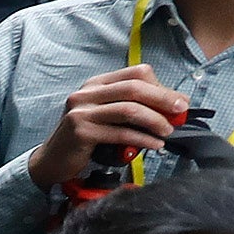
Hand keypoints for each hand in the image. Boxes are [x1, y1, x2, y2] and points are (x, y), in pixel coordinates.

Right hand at [27, 65, 189, 189]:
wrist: (52, 160)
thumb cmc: (86, 139)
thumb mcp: (108, 116)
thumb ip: (133, 107)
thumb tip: (173, 107)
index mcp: (96, 84)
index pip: (136, 74)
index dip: (161, 86)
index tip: (179, 102)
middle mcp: (86, 93)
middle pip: (134, 88)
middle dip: (164, 99)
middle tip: (181, 112)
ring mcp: (81, 111)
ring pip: (129, 109)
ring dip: (155, 121)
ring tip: (167, 131)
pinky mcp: (81, 132)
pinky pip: (121, 133)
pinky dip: (143, 139)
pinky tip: (154, 145)